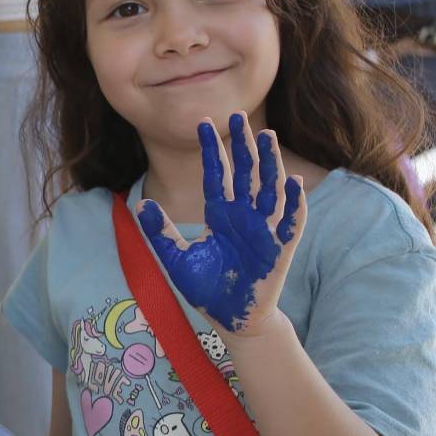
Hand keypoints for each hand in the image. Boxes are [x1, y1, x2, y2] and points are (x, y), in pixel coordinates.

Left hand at [139, 112, 302, 332]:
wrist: (231, 319)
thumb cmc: (206, 289)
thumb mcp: (176, 259)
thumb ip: (161, 232)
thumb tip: (142, 204)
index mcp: (219, 216)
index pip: (216, 175)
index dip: (212, 151)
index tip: (204, 123)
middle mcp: (243, 216)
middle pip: (245, 173)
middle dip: (242, 145)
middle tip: (239, 116)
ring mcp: (263, 229)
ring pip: (269, 189)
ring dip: (269, 164)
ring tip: (266, 137)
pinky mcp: (280, 247)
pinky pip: (290, 221)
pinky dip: (293, 203)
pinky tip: (292, 183)